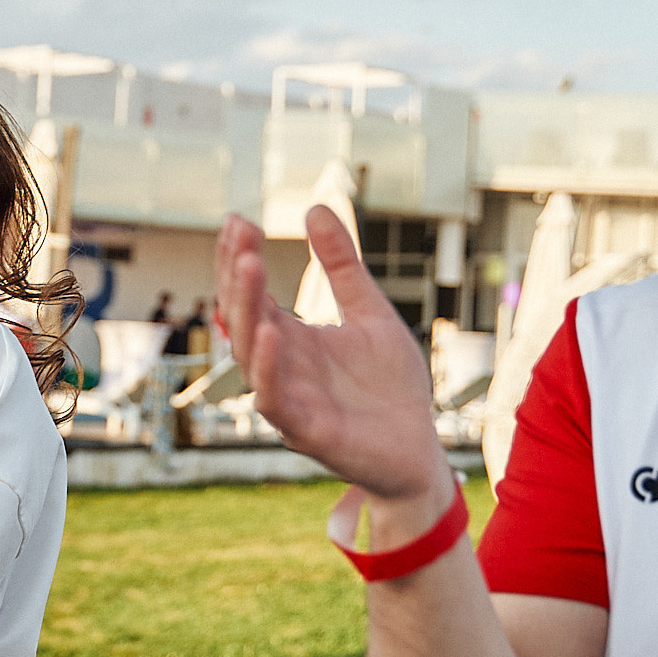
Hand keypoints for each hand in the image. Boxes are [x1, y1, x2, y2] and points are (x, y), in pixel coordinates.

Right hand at [215, 208, 449, 511]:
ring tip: (250, 267)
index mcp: (290, 340)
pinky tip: (273, 331)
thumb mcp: (370, 312)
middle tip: (241, 233)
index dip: (240, 259)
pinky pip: (275, 399)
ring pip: (251, 355)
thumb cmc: (391, 387)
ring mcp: (289, 399)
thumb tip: (315, 207)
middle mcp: (280, 367)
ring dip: (246, 312)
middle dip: (238, 276)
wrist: (419, 449)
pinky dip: (269, 366)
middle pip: (243, 318)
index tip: (238, 219)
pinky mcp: (306, 431)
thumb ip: (343, 266)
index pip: (252, 295)